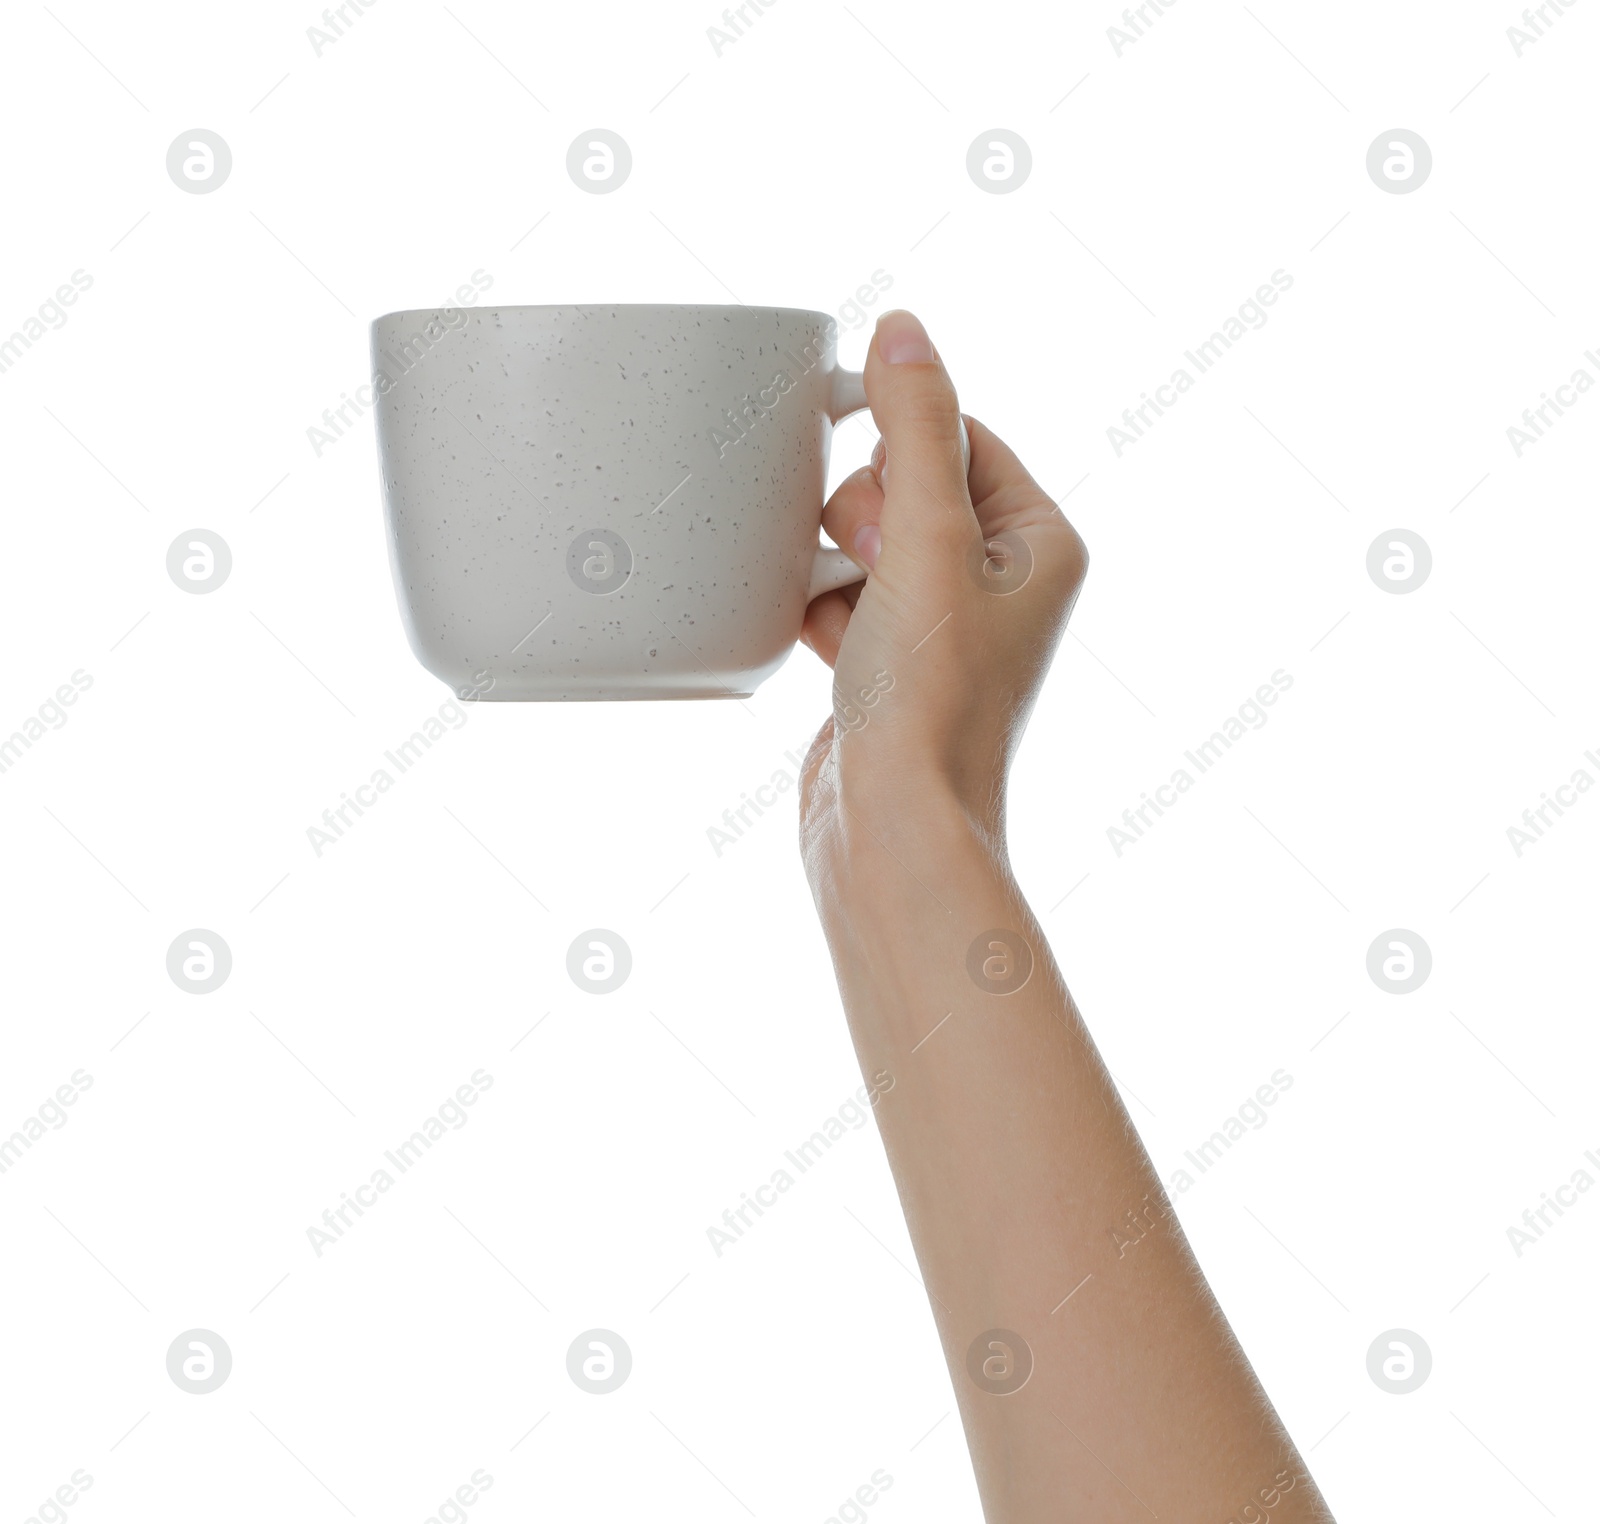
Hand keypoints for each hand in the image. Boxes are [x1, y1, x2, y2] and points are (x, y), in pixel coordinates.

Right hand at [800, 310, 1087, 840]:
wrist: (892, 825)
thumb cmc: (931, 697)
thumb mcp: (927, 537)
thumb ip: (916, 423)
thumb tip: (903, 327)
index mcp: (1041, 542)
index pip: (962, 434)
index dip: (901, 448)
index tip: (873, 491)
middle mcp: (1000, 582)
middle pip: (904, 483)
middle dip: (865, 516)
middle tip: (876, 572)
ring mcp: (941, 627)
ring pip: (861, 539)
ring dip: (835, 562)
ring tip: (849, 615)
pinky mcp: (888, 665)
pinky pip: (838, 594)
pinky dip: (819, 609)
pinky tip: (824, 648)